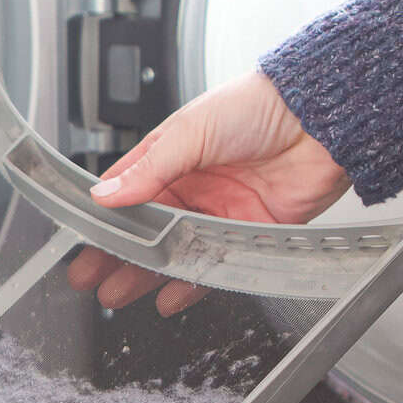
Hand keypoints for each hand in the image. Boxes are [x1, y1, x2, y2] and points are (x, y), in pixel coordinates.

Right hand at [67, 71, 350, 315]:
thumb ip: (148, 169)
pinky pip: (214, 264)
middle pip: (143, 231)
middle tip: (89, 278)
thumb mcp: (191, 131)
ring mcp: (217, 212)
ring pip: (172, 251)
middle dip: (115, 256)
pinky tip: (170, 298)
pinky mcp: (247, 231)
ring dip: (145, 275)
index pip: (124, 194)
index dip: (100, 219)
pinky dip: (192, 285)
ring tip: (117, 294)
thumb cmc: (259, 105)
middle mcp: (190, 188)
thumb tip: (105, 194)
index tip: (79, 242)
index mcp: (168, 158)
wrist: (323, 118)